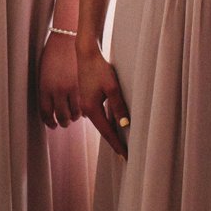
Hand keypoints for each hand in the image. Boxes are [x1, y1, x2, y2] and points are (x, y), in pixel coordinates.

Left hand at [38, 33, 82, 127]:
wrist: (67, 37)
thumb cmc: (54, 53)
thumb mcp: (44, 73)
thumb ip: (48, 90)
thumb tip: (53, 105)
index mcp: (45, 87)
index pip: (45, 113)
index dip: (49, 122)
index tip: (52, 125)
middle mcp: (58, 90)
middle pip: (61, 116)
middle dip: (63, 121)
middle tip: (65, 121)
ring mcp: (72, 88)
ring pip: (74, 113)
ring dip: (74, 117)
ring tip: (75, 115)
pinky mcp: (84, 85)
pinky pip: (84, 105)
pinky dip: (84, 110)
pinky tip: (83, 108)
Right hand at [76, 43, 130, 157]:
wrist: (86, 54)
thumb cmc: (99, 69)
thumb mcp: (112, 87)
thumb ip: (118, 106)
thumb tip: (124, 124)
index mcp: (92, 108)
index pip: (107, 132)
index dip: (117, 144)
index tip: (125, 156)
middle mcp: (86, 109)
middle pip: (103, 130)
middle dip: (114, 142)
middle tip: (125, 155)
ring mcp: (86, 104)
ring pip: (101, 122)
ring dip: (111, 132)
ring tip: (122, 143)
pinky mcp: (88, 99)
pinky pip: (99, 115)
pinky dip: (107, 122)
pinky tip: (115, 125)